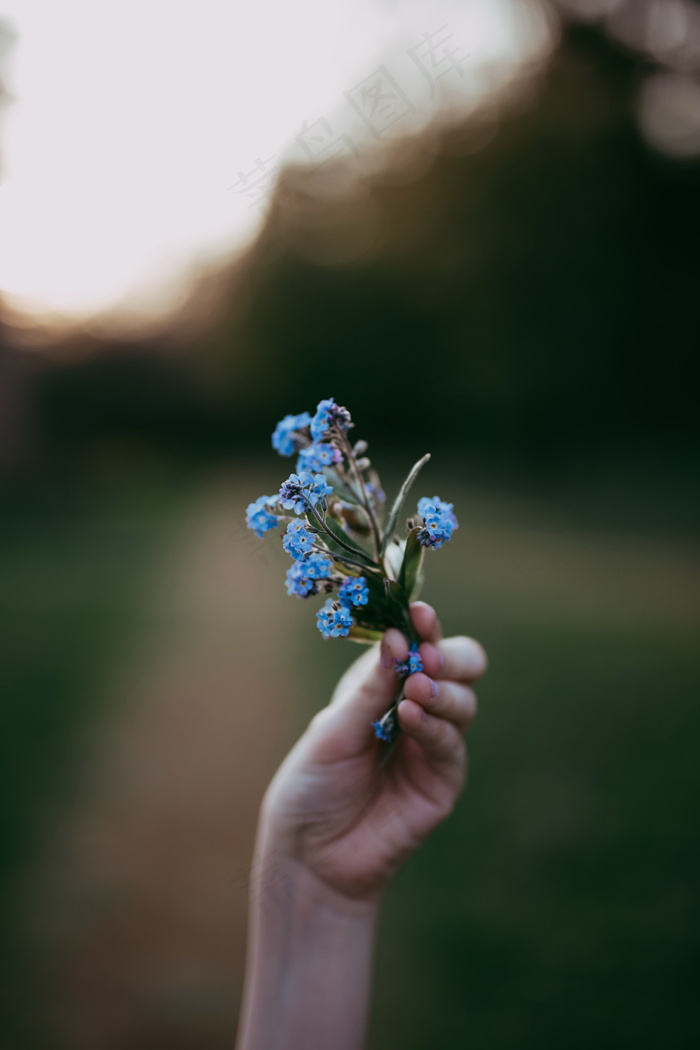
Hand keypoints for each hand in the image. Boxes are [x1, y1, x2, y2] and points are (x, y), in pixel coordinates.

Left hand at [259, 602, 486, 902]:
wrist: (311, 856)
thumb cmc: (311, 787)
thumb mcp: (331, 730)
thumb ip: (368, 690)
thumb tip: (395, 638)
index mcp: (381, 687)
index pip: (414, 645)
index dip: (422, 627)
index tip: (419, 613)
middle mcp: (413, 708)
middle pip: (458, 665)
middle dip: (448, 654)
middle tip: (427, 656)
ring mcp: (432, 745)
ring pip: (463, 700)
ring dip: (442, 689)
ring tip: (416, 689)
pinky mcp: (442, 781)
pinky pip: (451, 744)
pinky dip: (436, 726)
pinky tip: (413, 718)